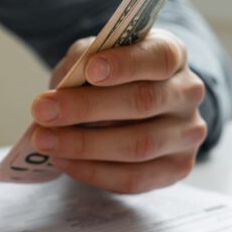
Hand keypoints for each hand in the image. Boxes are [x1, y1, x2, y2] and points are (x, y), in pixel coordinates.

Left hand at [29, 30, 206, 193]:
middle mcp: (188, 92)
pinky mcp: (177, 168)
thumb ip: (80, 63)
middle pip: (144, 101)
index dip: (126, 64)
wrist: (132, 107)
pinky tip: (63, 160)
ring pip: (139, 145)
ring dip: (84, 145)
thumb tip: (59, 93)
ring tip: (45, 140)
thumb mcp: (94, 56)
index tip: (90, 70)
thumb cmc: (110, 77)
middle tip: (43, 110)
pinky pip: (134, 178)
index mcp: (172, 54)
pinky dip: (93, 171)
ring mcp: (187, 133)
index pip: (159, 56)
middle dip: (87, 107)